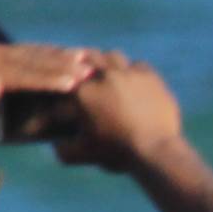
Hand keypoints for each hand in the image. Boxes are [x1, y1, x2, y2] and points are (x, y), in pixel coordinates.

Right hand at [51, 54, 188, 174]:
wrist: (157, 151)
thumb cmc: (118, 154)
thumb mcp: (84, 155)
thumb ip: (64, 148)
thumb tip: (56, 143)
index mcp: (82, 93)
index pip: (64, 83)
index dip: (63, 88)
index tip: (66, 95)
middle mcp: (103, 77)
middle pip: (86, 58)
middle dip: (83, 66)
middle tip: (84, 75)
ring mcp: (128, 74)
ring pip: (112, 56)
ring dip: (107, 63)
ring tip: (107, 74)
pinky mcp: (150, 76)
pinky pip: (138, 65)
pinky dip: (133, 70)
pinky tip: (132, 80)